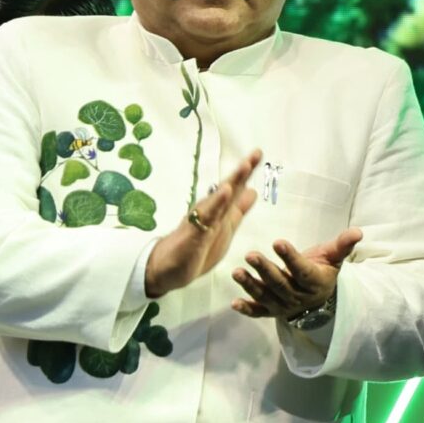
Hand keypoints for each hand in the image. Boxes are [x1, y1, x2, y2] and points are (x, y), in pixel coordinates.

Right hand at [143, 149, 262, 298]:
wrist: (166, 270)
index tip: (258, 153)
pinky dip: (217, 204)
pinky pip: (207, 218)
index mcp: (219, 211)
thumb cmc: (196, 249)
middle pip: (228, 188)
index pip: (235, 188)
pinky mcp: (194, 235)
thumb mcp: (224, 229)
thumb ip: (237, 210)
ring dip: (232, 182)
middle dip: (242, 171)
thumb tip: (252, 191)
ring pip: (219, 199)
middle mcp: (210, 211)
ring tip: (245, 166)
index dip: (246, 172)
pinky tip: (226, 192)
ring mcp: (201, 221)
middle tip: (257, 152)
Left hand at [232, 229, 362, 323]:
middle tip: (250, 255)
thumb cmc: (322, 271)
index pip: (302, 270)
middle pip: (281, 284)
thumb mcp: (333, 257)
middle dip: (265, 270)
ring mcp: (283, 306)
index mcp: (315, 282)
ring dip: (251, 286)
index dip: (290, 257)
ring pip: (266, 296)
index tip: (277, 242)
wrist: (317, 298)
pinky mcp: (271, 312)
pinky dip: (247, 310)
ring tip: (236, 272)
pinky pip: (258, 312)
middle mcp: (299, 297)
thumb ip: (342, 245)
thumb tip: (358, 231)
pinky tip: (235, 303)